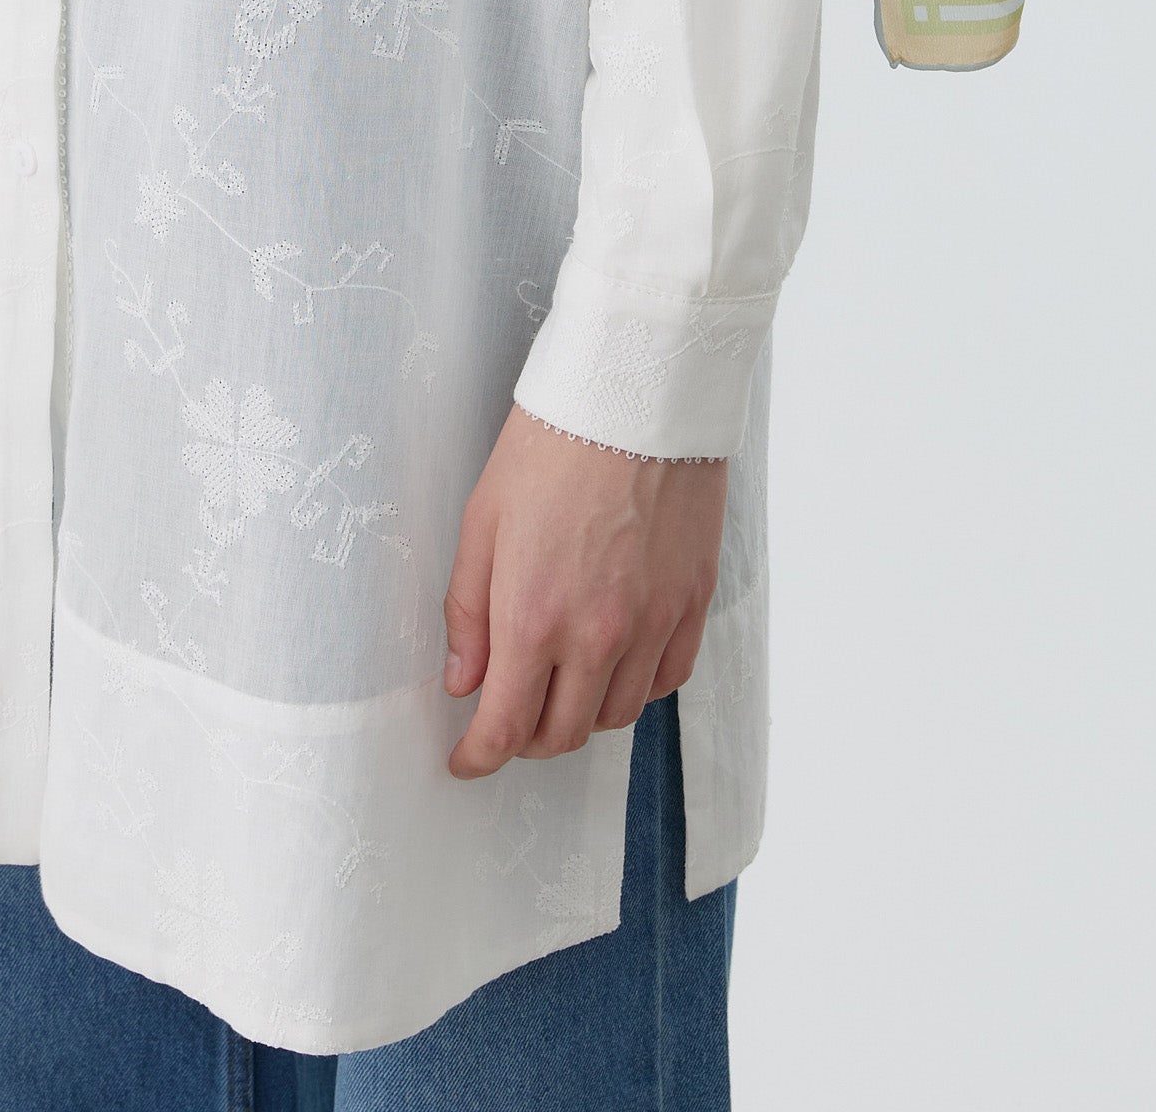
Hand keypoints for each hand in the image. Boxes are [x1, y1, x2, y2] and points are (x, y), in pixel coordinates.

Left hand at [441, 405, 724, 778]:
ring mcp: (652, 623)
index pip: (506, 727)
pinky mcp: (692, 602)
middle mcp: (597, 635)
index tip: (467, 761)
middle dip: (526, 738)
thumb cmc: (550, 445)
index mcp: (534, 617)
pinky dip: (636, 687)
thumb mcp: (483, 521)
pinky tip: (615, 662)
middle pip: (563, 732)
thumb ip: (468, 612)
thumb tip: (463, 684)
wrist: (635, 394)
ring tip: (559, 684)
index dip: (480, 758)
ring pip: (617, 714)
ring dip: (581, 714)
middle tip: (508, 715)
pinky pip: (666, 679)